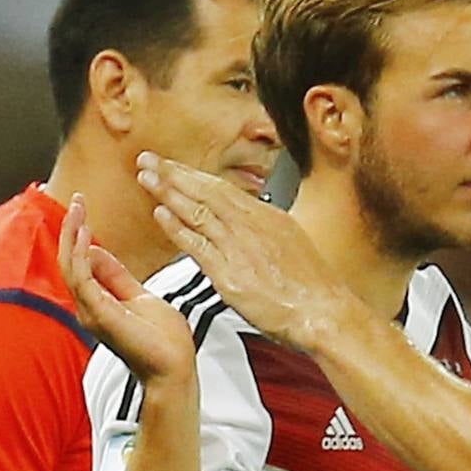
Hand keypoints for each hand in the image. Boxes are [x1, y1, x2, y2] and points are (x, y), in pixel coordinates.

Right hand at [58, 194, 195, 386]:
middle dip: (72, 229)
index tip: (83, 210)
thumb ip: (118, 277)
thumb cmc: (164, 341)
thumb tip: (99, 252)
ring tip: (78, 210)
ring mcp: (92, 312)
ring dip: (73, 236)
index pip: (80, 263)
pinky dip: (82, 256)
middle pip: (70, 261)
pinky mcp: (101, 315)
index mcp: (99, 301)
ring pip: (71, 267)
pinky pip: (82, 280)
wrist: (175, 369)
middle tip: (76, 202)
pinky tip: (87, 236)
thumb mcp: (142, 297)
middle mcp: (89, 306)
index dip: (79, 235)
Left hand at [135, 152, 355, 350]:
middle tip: (149, 158)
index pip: (223, 189)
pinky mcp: (229, 273)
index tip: (174, 166)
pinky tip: (161, 215)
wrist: (323, 312)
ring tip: (146, 178)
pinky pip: (196, 244)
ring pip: (197, 212)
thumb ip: (267, 232)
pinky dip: (177, 228)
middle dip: (174, 173)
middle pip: (206, 191)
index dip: (194, 176)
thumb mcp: (294, 244)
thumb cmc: (314, 286)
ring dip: (168, 193)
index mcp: (268, 217)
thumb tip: (254, 225)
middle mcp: (252, 226)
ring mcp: (239, 247)